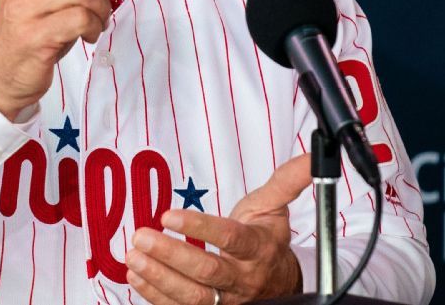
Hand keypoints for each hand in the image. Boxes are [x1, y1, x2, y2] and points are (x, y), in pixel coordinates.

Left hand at [126, 155, 314, 304]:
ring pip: (192, 296)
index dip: (199, 227)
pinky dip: (155, 295)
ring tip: (134, 257)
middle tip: (142, 237)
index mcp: (257, 248)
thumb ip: (287, 180)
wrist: (277, 282)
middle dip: (171, 256)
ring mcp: (227, 300)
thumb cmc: (267, 240)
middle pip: (207, 272)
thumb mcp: (274, 206)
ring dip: (159, 279)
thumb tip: (311, 154)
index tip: (168, 215)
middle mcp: (243, 278)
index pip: (229, 239)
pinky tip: (136, 277)